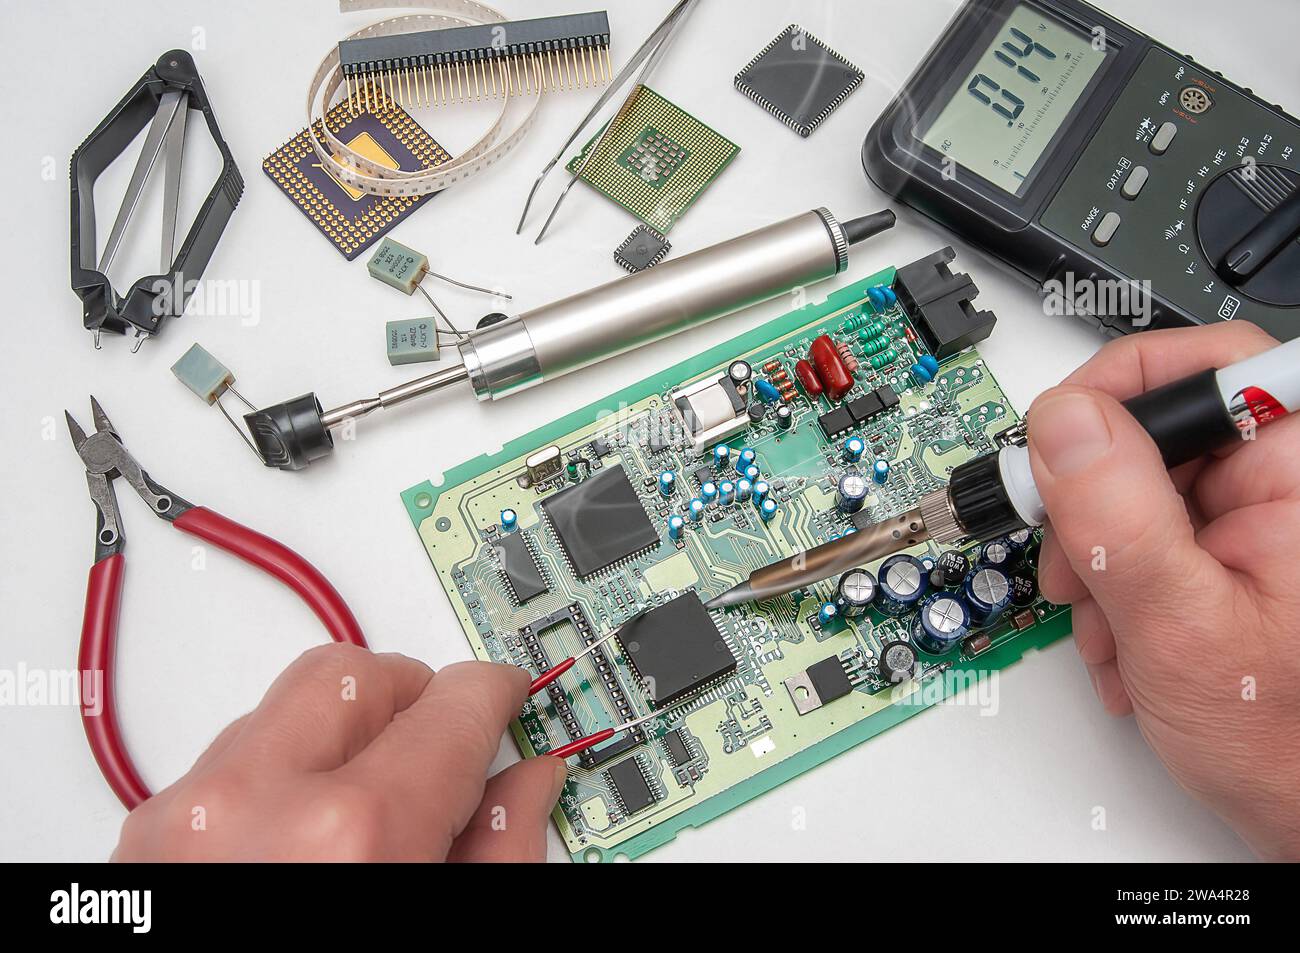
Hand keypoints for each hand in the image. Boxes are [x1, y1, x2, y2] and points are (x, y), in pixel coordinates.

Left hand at [112, 646, 565, 860]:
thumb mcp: (454, 929)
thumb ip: (502, 849)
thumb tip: (529, 779)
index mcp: (354, 833)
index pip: (455, 700)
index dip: (498, 694)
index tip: (508, 700)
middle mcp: (256, 806)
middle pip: (358, 672)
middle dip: (413, 696)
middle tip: (442, 750)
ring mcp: (187, 818)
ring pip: (285, 702)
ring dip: (340, 733)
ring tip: (369, 806)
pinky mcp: (145, 836)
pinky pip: (229, 754)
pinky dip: (279, 771)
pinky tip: (306, 833)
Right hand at [1027, 321, 1299, 859]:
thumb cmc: (1287, 741)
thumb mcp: (1179, 627)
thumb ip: (1117, 519)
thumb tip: (1064, 424)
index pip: (1212, 363)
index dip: (1122, 387)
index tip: (1060, 437)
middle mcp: (1284, 488)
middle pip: (1157, 433)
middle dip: (1093, 503)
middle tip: (1074, 560)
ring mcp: (1256, 526)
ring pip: (1138, 490)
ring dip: (1098, 558)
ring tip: (1108, 625)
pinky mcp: (1229, 557)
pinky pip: (1147, 536)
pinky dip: (1117, 585)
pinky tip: (1127, 639)